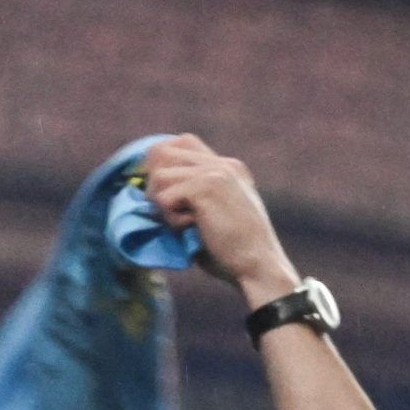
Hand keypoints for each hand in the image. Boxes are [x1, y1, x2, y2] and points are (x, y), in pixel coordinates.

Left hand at [139, 134, 298, 303]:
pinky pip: (164, 198)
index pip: (181, 143)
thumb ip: (191, 200)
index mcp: (227, 168)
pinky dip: (170, 219)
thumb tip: (149, 199)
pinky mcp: (206, 187)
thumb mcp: (214, 217)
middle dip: (153, 184)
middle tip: (165, 212)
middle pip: (162, 151)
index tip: (161, 195)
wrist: (260, 266)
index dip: (161, 165)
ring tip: (182, 224)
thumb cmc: (235, 254)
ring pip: (158, 175)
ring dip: (160, 205)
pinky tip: (191, 229)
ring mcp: (214, 172)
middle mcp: (221, 163)